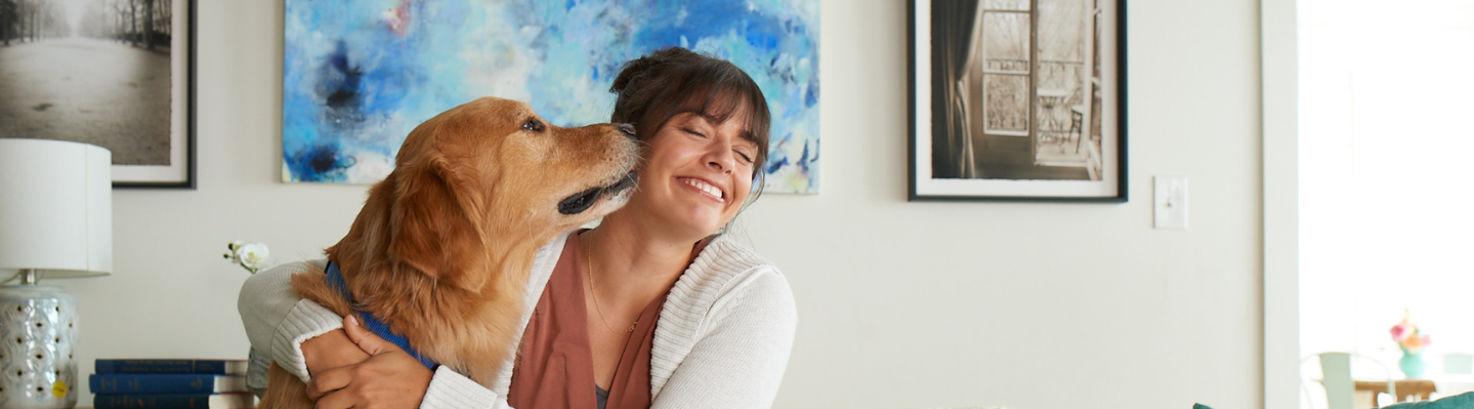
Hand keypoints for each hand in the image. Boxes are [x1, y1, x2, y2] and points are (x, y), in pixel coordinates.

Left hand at [308, 316, 433, 408]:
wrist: (429, 392)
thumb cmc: (408, 371)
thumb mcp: (387, 350)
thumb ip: (363, 337)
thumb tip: (347, 319)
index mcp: (359, 373)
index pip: (321, 382)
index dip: (311, 387)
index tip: (314, 389)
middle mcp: (359, 392)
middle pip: (323, 405)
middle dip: (320, 403)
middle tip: (323, 400)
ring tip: (337, 406)